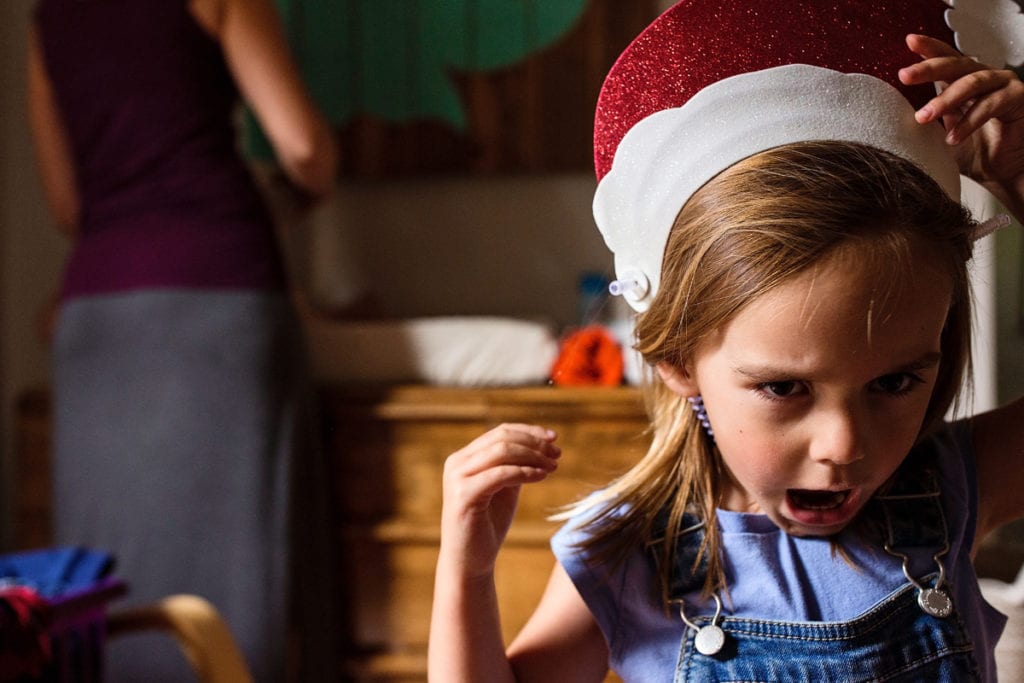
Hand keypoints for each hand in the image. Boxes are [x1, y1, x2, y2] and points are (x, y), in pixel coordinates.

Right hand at [439, 424, 560, 579]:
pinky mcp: (463, 495)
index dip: (529, 432)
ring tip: (553, 466)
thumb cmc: (488, 526)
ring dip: (533, 456)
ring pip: (501, 451)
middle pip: (502, 438)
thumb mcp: (505, 489)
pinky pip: (500, 474)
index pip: (500, 432)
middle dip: (534, 443)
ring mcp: (457, 477)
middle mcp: (457, 463)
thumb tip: (539, 446)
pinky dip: (525, 472)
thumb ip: (515, 466)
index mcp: (465, 458)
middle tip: (557, 454)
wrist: (469, 562)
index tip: (554, 438)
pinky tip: (542, 476)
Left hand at [899, 33, 1023, 213]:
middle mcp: (985, 78)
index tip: (909, 42)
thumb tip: (890, 121)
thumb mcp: (941, 136)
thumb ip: (925, 124)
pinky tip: (953, 137)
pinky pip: (991, 105)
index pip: (946, 60)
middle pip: (956, 65)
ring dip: (946, 99)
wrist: (1004, 173)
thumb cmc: (974, 153)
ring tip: (924, 116)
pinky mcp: (1018, 99)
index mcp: (964, 82)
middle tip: (905, 76)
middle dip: (929, 68)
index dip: (929, 49)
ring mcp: (1003, 86)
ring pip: (972, 83)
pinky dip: (970, 121)